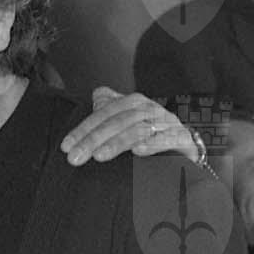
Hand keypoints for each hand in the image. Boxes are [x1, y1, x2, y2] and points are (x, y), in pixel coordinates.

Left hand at [62, 88, 205, 164]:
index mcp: (133, 102)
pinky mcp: (183, 137)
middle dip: (94, 139)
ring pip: (139, 128)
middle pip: (118, 120)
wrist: (187, 148)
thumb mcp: (128, 120)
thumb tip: (97, 94)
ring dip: (118, 142)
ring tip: (100, 156)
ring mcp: (167, 122)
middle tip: (76, 158)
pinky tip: (138, 152)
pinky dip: (153, 144)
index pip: (104, 113)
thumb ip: (111, 108)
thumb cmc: (152, 135)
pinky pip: (168, 138)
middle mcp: (150, 108)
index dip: (83, 129)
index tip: (66, 147)